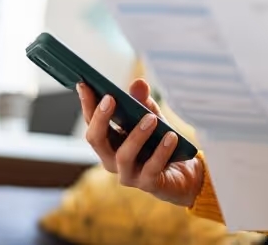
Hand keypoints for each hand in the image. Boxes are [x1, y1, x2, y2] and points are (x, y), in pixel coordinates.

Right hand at [79, 78, 204, 207]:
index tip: (84, 84)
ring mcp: (128, 174)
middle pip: (96, 140)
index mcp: (108, 142)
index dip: (87, 104)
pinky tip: (171, 137)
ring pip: (123, 155)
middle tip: (110, 98)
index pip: (91, 123)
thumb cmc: (160, 142)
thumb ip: (143, 102)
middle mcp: (111, 160)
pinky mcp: (148, 184)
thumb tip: (139, 83)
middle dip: (100, 118)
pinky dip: (161, 151)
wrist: (184, 171)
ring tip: (151, 118)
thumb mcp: (153, 117)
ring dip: (136, 135)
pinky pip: (151, 168)